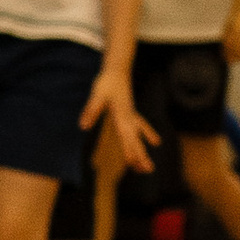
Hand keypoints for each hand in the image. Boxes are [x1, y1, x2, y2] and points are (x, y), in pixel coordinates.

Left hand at [82, 58, 154, 175]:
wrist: (118, 69)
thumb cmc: (107, 81)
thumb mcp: (97, 95)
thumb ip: (91, 110)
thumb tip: (83, 126)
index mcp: (121, 116)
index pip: (126, 137)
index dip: (129, 150)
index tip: (133, 163)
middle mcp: (129, 118)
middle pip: (135, 140)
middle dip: (141, 155)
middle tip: (148, 170)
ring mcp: (131, 115)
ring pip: (139, 136)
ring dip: (143, 150)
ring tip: (149, 167)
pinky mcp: (130, 112)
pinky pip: (140, 126)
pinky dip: (147, 133)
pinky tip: (155, 141)